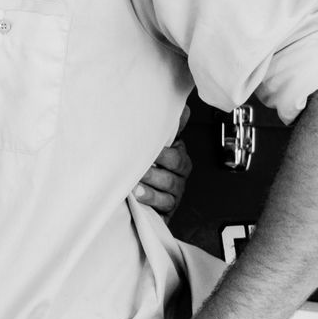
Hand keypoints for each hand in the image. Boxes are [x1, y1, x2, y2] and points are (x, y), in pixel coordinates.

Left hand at [130, 104, 192, 218]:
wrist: (142, 197)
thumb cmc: (149, 167)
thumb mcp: (157, 147)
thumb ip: (168, 128)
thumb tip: (183, 107)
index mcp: (179, 159)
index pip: (177, 155)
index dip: (163, 153)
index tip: (148, 149)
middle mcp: (179, 177)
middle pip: (173, 174)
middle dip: (155, 170)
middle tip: (137, 166)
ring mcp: (174, 195)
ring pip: (168, 191)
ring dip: (150, 187)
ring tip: (134, 185)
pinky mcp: (166, 211)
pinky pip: (163, 207)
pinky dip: (150, 201)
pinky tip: (137, 196)